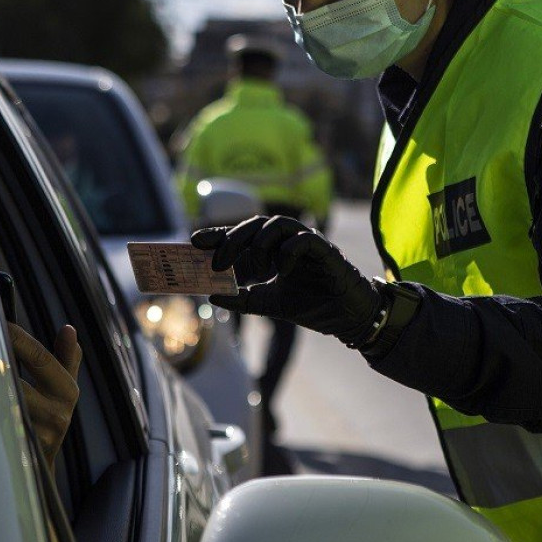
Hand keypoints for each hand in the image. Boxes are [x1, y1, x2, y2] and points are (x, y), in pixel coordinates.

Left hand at [9, 323, 81, 470]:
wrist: (39, 469)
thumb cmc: (48, 417)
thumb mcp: (65, 389)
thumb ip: (67, 358)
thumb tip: (69, 329)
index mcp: (67, 391)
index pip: (40, 357)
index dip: (18, 337)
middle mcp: (55, 414)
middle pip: (18, 378)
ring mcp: (34, 434)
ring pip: (2, 401)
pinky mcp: (15, 450)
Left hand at [192, 215, 381, 346]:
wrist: (347, 318)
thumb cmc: (313, 306)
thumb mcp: (269, 304)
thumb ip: (242, 300)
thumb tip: (212, 297)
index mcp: (274, 250)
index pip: (243, 235)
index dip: (219, 235)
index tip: (194, 240)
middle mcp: (289, 241)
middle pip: (256, 224)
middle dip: (233, 239)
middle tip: (217, 262)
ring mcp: (308, 242)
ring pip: (278, 224)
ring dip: (260, 244)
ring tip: (256, 270)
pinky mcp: (326, 250)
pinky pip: (304, 239)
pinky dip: (288, 252)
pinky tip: (282, 273)